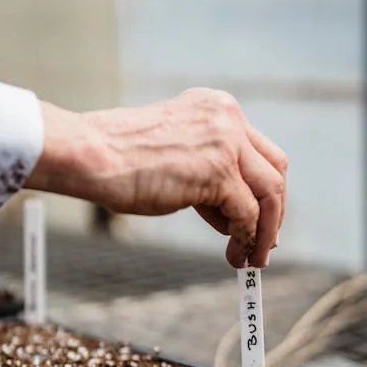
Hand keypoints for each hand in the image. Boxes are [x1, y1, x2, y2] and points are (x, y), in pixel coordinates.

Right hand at [26, 88, 286, 267]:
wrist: (91, 156)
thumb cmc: (118, 160)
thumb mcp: (175, 157)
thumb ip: (207, 175)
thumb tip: (232, 214)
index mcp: (216, 108)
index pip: (259, 152)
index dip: (264, 191)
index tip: (258, 220)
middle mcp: (228, 118)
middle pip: (275, 169)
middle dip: (274, 212)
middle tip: (265, 244)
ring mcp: (226, 142)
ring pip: (270, 193)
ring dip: (266, 231)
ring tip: (252, 258)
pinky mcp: (218, 172)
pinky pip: (248, 213)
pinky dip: (246, 237)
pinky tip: (236, 254)